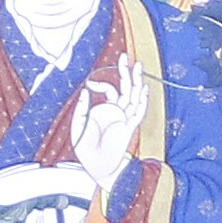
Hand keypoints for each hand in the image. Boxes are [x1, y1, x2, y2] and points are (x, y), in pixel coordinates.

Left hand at [67, 72, 139, 201]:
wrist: (96, 166)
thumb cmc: (87, 148)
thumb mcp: (78, 125)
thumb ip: (82, 108)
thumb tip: (85, 90)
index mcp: (106, 110)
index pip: (110, 90)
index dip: (101, 84)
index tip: (90, 84)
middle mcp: (117, 112)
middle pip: (126, 88)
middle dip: (126, 72)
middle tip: (125, 56)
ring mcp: (124, 119)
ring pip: (134, 96)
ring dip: (136, 81)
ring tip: (137, 65)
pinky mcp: (128, 128)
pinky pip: (137, 112)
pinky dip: (141, 101)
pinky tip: (143, 88)